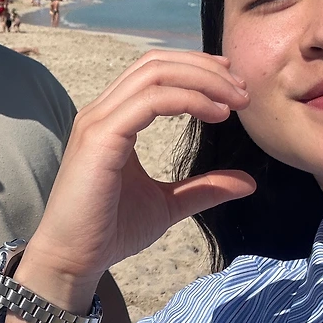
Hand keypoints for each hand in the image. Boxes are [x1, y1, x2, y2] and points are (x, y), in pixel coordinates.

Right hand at [16, 51, 256, 310]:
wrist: (73, 259)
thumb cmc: (109, 232)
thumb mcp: (168, 204)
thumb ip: (203, 188)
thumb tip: (248, 181)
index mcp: (112, 119)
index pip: (154, 71)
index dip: (196, 68)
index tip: (233, 86)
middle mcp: (101, 112)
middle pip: (156, 63)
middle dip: (205, 68)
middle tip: (242, 89)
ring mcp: (98, 122)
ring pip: (154, 75)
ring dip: (203, 80)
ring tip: (235, 101)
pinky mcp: (101, 138)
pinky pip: (150, 102)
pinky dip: (188, 100)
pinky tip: (216, 114)